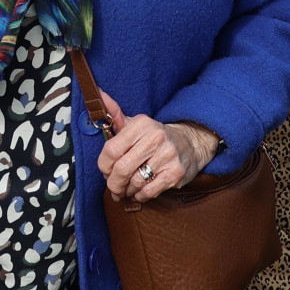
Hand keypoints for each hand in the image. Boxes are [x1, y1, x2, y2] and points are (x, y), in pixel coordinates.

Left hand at [96, 88, 218, 208]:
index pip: (111, 150)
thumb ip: (115, 114)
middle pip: (122, 169)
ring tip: (126, 189)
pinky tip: (139, 191)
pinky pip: (149, 191)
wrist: (190, 142)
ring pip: (135, 182)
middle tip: (113, 187)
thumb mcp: (136, 124)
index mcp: (141, 124)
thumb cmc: (155, 136)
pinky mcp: (176, 173)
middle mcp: (155, 138)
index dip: (103, 165)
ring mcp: (167, 156)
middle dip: (113, 183)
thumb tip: (98, 93)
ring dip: (126, 190)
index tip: (105, 171)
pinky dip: (140, 195)